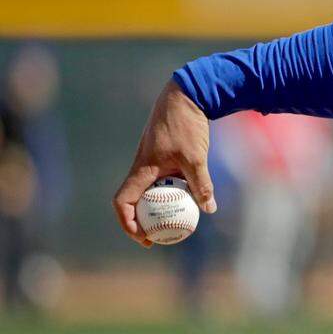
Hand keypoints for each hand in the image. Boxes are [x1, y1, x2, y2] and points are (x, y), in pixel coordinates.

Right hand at [112, 80, 215, 246]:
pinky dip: (173, 193)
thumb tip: (209, 209)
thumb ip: (201, 184)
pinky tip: (191, 199)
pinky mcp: (164, 157)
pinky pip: (164, 181)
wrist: (186, 96)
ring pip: (151, 192)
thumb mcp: (195, 157)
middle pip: (135, 201)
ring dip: (160, 207)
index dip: (128, 223)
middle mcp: (142, 168)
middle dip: (144, 221)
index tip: (145, 237)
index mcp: (141, 170)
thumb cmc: (185, 125)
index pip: (123, 202)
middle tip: (162, 236)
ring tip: (178, 222)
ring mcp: (153, 162)